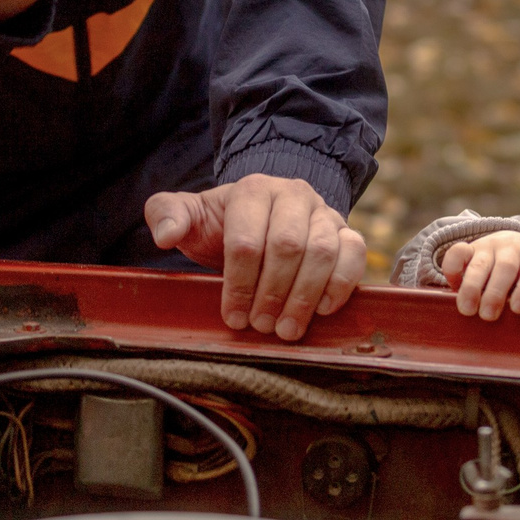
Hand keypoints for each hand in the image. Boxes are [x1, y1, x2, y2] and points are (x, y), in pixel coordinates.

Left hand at [144, 175, 365, 340]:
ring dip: (303, 297)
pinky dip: (340, 284)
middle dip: (271, 294)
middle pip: (286, 247)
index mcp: (253, 190)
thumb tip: (165, 234)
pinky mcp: (347, 231)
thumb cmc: (225, 224)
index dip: (238, 284)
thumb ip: (167, 214)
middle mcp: (293, 195)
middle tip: (260, 327)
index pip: (245, 239)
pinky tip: (322, 310)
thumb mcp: (192, 217)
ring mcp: (324, 212)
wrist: (266, 218)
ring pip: (322, 252)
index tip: (232, 316)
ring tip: (286, 329)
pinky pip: (354, 254)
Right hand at [439, 231, 519, 319]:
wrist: (509, 242)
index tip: (519, 309)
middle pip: (504, 267)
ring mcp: (488, 248)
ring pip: (479, 262)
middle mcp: (511, 250)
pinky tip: (449, 283)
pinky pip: (457, 252)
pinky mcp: (467, 249)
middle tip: (489, 316)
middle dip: (495, 291)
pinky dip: (452, 266)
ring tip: (467, 309)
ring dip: (471, 285)